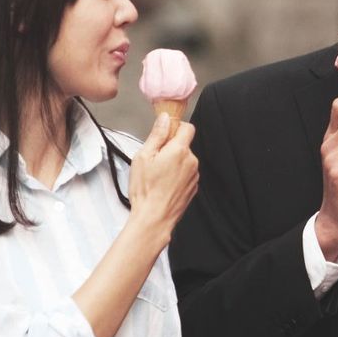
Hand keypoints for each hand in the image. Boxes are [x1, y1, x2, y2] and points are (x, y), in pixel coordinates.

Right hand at [128, 114, 197, 238]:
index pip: (187, 127)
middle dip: (171, 148)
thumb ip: (157, 135)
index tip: (165, 133)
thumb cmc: (146, 190)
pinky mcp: (193, 187)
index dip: (176, 127)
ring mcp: (194, 176)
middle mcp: (191, 162)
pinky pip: (186, 174)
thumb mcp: (143, 156)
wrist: (154, 217)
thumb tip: (164, 119)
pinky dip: (177, 175)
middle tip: (154, 159)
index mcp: (179, 151)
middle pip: (184, 145)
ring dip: (174, 162)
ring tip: (158, 175)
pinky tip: (163, 184)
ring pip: (185, 160)